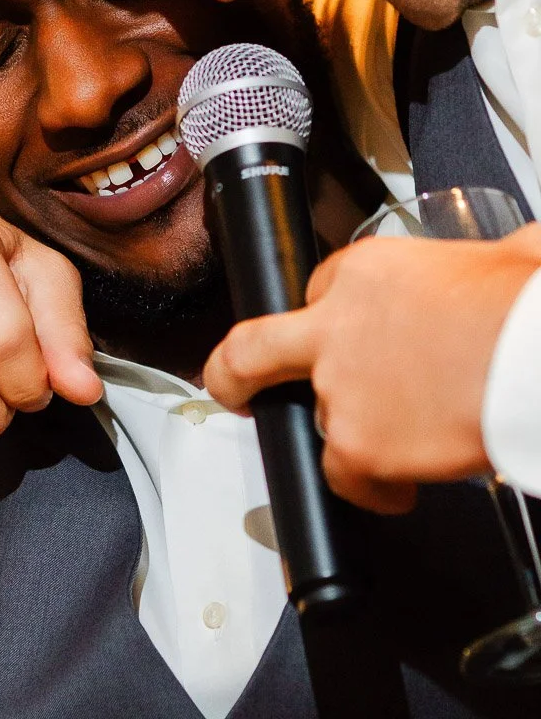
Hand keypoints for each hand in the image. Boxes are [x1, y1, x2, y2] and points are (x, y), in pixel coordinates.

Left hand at [203, 226, 540, 512]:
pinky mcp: (355, 444)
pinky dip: (369, 489)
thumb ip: (491, 259)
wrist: (531, 356)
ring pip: (320, 419)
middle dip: (233, 372)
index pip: (323, 290)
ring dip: (354, 432)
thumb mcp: (507, 255)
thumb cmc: (522, 310)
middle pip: (254, 349)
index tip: (356, 334)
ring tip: (400, 441)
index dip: (336, 316)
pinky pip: (343, 476)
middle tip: (234, 387)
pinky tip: (397, 489)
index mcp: (365, 271)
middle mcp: (335, 327)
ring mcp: (337, 389)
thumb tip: (521, 254)